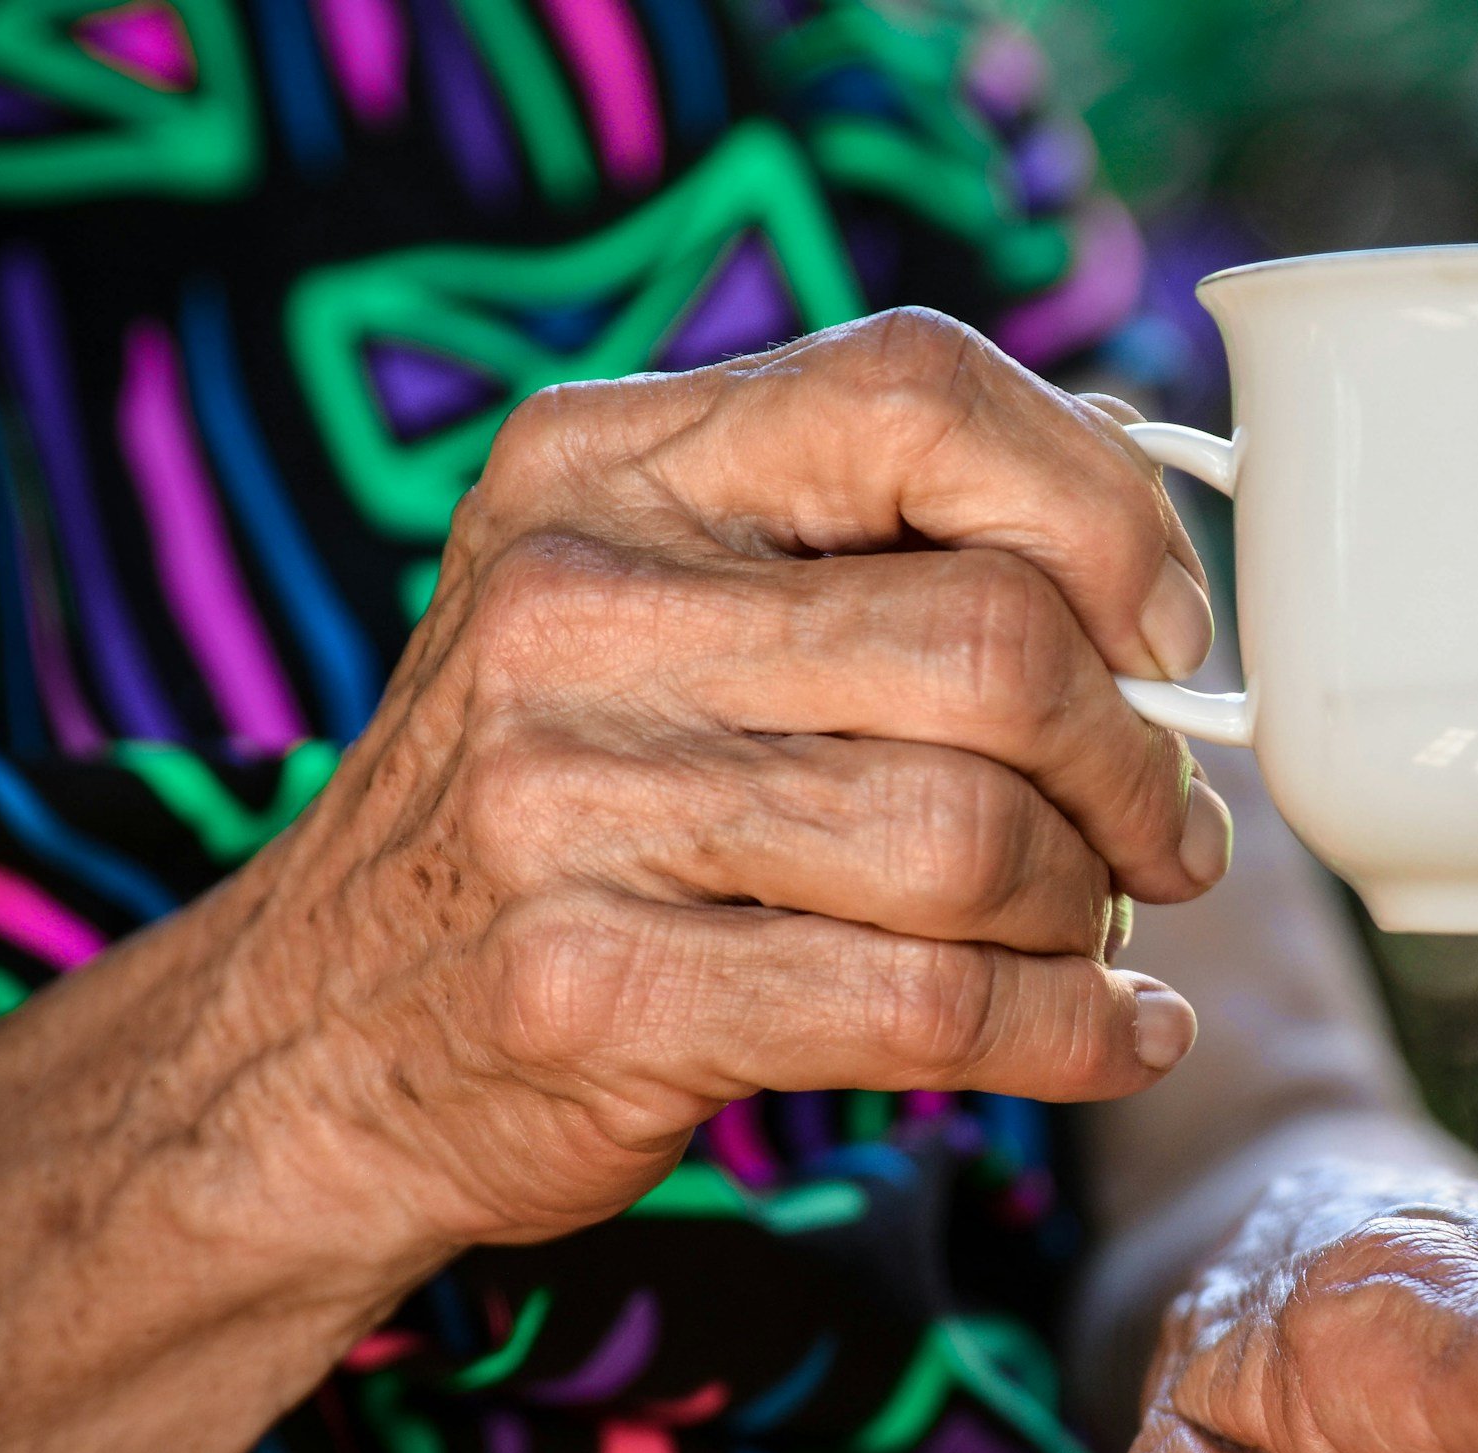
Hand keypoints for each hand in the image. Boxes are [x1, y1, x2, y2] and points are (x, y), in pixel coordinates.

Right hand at [200, 308, 1229, 1252]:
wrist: (311, 1038)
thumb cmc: (558, 801)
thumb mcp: (646, 603)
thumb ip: (857, 533)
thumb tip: (1137, 497)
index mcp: (603, 464)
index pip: (918, 389)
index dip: (1098, 509)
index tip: (1164, 632)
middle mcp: (572, 606)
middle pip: (992, 640)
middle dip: (1133, 758)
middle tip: (1166, 829)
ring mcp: (566, 803)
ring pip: (974, 835)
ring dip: (1094, 901)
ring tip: (1104, 925)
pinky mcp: (596, 991)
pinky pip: (929, 1004)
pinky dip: (1075, 1031)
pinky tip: (1120, 1033)